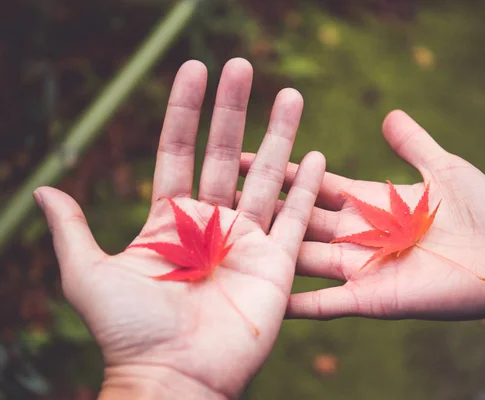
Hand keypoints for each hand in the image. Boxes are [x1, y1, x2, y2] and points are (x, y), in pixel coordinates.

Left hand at [34, 58, 324, 398]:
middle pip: (226, 153)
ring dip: (280, 136)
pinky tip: (316, 154)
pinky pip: (296, 218)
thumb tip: (44, 189)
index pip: (178, 149)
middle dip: (233, 108)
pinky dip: (307, 187)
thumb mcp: (89, 276)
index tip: (194, 67)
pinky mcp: (277, 264)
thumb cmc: (130, 332)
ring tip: (290, 94)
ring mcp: (247, 241)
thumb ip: (73, 229)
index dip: (185, 109)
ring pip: (268, 176)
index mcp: (170, 219)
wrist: (175, 378)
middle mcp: (211, 223)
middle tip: (242, 65)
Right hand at [241, 110, 484, 324]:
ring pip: (304, 258)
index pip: (316, 185)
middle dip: (263, 207)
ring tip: (229, 245)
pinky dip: (298, 304)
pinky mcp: (371, 298)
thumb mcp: (444, 168)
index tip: (248, 155)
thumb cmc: (483, 213)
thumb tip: (388, 114)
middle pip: (299, 219)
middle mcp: (358, 235)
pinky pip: (326, 304)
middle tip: (219, 194)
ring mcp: (362, 268)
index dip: (283, 172)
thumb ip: (413, 144)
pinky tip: (266, 301)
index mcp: (370, 202)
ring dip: (269, 252)